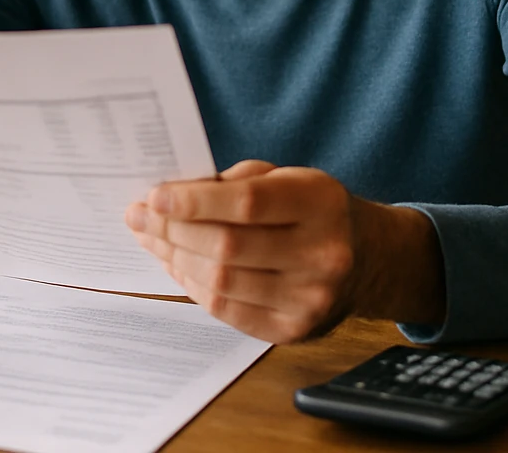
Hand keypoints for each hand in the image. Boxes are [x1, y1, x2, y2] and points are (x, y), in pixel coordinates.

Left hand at [125, 160, 446, 343]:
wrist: (368, 258)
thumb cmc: (316, 210)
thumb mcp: (291, 177)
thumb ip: (239, 181)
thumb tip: (172, 196)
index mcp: (321, 204)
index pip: (247, 204)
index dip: (195, 201)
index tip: (154, 196)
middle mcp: (322, 254)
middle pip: (228, 247)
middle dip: (173, 231)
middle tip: (139, 216)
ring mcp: (310, 298)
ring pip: (222, 282)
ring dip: (176, 258)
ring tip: (152, 239)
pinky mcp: (294, 329)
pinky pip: (228, 310)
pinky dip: (194, 286)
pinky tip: (178, 265)